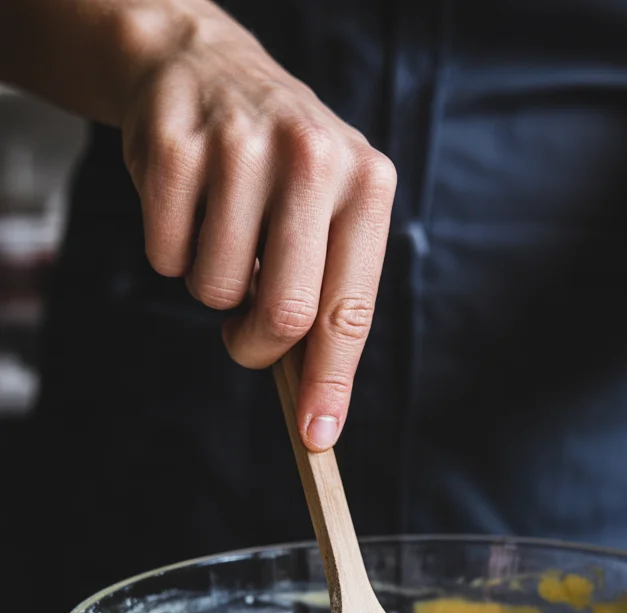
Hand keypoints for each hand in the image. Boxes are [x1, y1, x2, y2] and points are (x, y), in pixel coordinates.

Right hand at [119, 1, 396, 449]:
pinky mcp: (176, 145)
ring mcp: (243, 146)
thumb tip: (317, 409)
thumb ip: (329, 296)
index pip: (350, 311)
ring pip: (216, 290)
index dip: (330, 383)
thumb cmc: (279, 171)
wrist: (207, 67)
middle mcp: (314, 159)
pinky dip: (169, 254)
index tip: (316, 437)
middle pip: (285, 314)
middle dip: (256, 346)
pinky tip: (188, 207)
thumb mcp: (329, 212)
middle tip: (243, 335)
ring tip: (222, 235)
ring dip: (211, 286)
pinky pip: (165, 256)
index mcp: (366, 185)